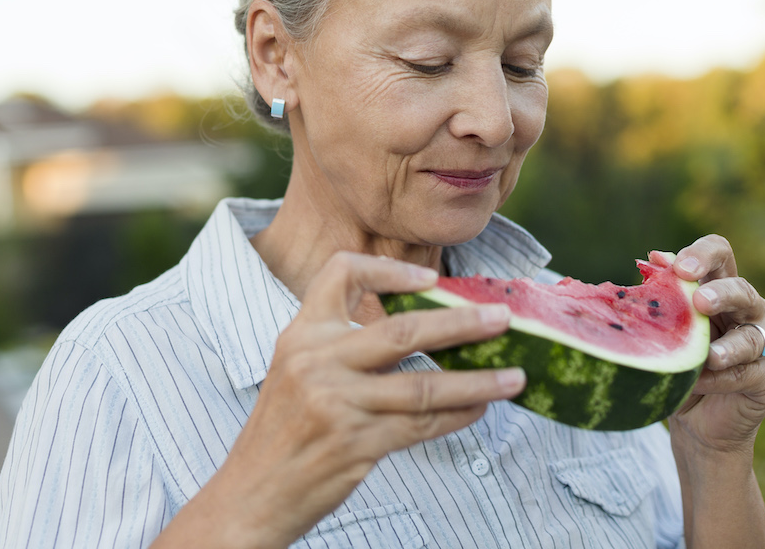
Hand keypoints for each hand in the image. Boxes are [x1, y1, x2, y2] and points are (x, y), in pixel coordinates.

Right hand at [195, 252, 524, 547]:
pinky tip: (480, 408)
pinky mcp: (354, 444)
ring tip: (514, 376)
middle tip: (502, 319)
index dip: (388, 269)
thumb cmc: (282, 433)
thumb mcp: (296, 372)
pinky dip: (457, 415)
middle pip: (401, 330)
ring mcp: (336, 403)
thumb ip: (341, 347)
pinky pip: (420, 425)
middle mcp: (316, 361)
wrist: (249, 495)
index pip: (339, 274)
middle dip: (460, 324)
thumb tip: (419, 329)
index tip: (430, 279)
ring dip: (476, 381)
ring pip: (423, 385)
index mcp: (300, 334)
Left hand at [669, 235, 764, 456]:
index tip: (678, 267)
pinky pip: (745, 374)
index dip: (703, 254)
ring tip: (710, 356)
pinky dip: (720, 380)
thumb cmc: (681, 365)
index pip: (721, 254)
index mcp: (722, 286)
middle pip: (741, 290)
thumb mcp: (669, 330)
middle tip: (699, 300)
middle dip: (721, 294)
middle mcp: (750, 307)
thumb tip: (653, 257)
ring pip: (751, 336)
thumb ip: (666, 295)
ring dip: (729, 346)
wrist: (697, 421)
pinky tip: (700, 383)